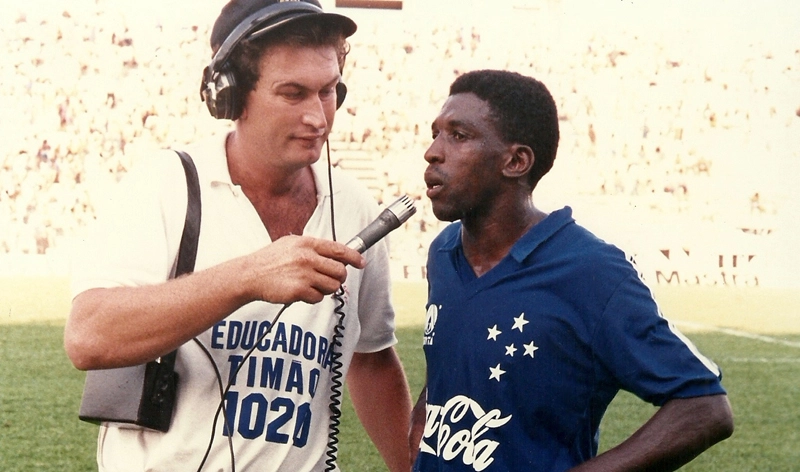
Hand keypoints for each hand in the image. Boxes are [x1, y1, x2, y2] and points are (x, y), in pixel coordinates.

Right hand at [239, 235, 365, 304]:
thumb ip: (312, 248)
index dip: (354, 257)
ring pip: (332, 286)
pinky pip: (318, 298)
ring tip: (309, 285)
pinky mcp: (299, 290)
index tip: (361, 262)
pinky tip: (300, 292)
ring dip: (324, 288)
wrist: (249, 275)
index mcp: (307, 243)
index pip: (339, 250)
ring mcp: (304, 274)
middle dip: (338, 277)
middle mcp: (307, 257)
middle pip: (339, 271)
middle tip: (328, 279)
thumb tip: (336, 254)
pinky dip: (312, 297)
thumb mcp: (291, 244)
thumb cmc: (270, 260)